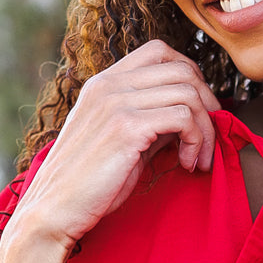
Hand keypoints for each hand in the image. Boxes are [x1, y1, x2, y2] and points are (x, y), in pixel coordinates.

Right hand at [8, 40, 221, 251]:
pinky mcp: (126, 128)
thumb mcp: (122, 140)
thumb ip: (151, 120)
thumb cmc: (88, 183)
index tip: (199, 112)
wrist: (54, 210)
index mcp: (104, 83)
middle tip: (209, 139)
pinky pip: (183, 118)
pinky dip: (197, 141)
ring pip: (188, 93)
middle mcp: (109, 85)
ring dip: (206, 129)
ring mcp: (116, 103)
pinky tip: (188, 164)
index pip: (160, 51)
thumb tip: (191, 115)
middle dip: (208, 104)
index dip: (191, 76)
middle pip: (182, 69)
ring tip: (199, 159)